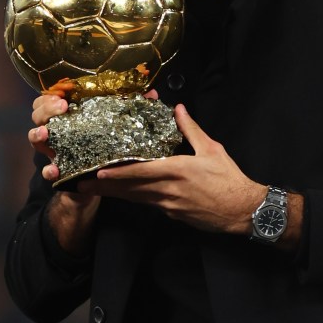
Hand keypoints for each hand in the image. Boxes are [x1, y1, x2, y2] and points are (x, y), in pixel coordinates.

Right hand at [27, 89, 158, 172]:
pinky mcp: (58, 171)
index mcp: (70, 114)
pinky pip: (46, 171)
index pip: (51, 96)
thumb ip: (131, 108)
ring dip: (37, 134)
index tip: (64, 93)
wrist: (101, 181)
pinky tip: (54, 169)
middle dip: (45, 108)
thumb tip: (152, 94)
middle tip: (61, 108)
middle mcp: (57, 130)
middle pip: (38, 113)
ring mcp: (54, 150)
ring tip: (46, 133)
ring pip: (35, 138)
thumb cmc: (106, 146)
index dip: (53, 93)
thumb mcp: (117, 125)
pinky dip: (48, 170)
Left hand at [77, 104, 264, 233]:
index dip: (118, 172)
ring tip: (92, 188)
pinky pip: (147, 203)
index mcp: (176, 171)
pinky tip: (122, 193)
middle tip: (80, 183)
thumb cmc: (228, 179)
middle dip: (104, 186)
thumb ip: (191, 130)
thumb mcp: (212, 149)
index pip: (140, 172)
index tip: (98, 171)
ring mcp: (168, 205)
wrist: (242, 211)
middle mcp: (168, 190)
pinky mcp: (172, 213)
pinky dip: (132, 198)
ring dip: (113, 193)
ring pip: (135, 198)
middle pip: (129, 189)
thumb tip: (177, 109)